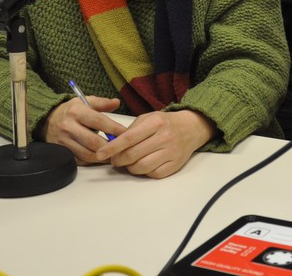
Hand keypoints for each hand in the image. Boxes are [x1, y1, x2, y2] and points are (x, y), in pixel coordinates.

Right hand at [42, 96, 126, 164]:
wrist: (47, 119)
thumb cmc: (71, 110)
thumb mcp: (85, 101)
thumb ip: (102, 103)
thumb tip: (117, 102)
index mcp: (76, 112)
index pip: (99, 121)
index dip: (114, 129)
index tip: (127, 133)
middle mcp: (69, 127)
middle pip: (93, 141)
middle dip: (110, 147)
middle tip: (122, 148)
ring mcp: (64, 141)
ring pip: (87, 154)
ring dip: (102, 157)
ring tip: (114, 155)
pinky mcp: (62, 152)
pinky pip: (80, 160)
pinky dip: (92, 161)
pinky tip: (101, 158)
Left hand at [95, 109, 215, 178]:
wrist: (192, 128)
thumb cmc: (165, 122)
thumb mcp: (148, 118)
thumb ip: (131, 130)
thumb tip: (112, 145)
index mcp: (156, 122)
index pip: (129, 138)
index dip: (112, 148)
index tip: (100, 154)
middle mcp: (165, 137)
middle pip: (133, 155)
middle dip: (118, 160)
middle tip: (115, 160)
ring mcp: (171, 152)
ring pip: (142, 167)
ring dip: (130, 167)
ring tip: (130, 162)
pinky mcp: (175, 164)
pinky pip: (153, 174)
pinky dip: (144, 172)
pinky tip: (144, 164)